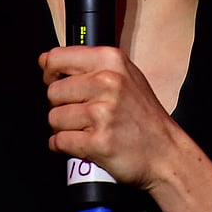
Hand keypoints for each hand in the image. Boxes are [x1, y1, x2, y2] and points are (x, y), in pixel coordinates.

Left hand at [39, 44, 184, 190]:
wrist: (166, 153)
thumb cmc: (144, 117)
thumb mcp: (125, 76)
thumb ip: (88, 65)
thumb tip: (45, 60)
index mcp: (111, 61)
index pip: (57, 58)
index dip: (50, 73)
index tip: (57, 82)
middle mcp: (107, 82)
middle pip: (53, 92)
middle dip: (61, 106)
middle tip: (81, 114)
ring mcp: (103, 113)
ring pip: (53, 118)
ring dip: (64, 128)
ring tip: (85, 130)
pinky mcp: (98, 142)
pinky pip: (59, 142)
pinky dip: (64, 147)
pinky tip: (81, 144)